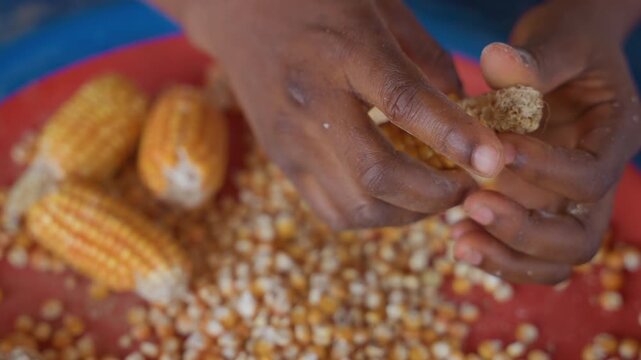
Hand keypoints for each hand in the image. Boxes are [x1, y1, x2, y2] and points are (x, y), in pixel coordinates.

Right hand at [152, 0, 505, 228]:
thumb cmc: (317, 0)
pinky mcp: (282, 161)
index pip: (403, 102)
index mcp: (343, 51)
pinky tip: (394, 197)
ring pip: (356, 207)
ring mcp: (291, 139)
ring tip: (436, 195)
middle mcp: (312, 102)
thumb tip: (465, 109)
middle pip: (378, 173)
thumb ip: (426, 57)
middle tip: (470, 186)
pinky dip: (374, 217)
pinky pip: (332, 212)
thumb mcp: (380, 6)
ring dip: (408, 213)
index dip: (455, 136)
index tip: (496, 161)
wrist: (239, 13)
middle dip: (437, 194)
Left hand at [452, 0, 640, 282]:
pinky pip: (524, 250)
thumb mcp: (557, 41)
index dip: (544, 171)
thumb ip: (534, 60)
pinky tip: (456, 232)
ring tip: (458, 241)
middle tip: (472, 207)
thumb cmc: (566, 43)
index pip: (591, 176)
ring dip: (506, 258)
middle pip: (579, 237)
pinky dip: (494, 251)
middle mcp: (595, 179)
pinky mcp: (537, 206)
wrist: (562, 57)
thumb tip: (496, 60)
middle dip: (524, 231)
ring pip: (553, 258)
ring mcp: (565, 200)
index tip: (496, 152)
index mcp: (613, 138)